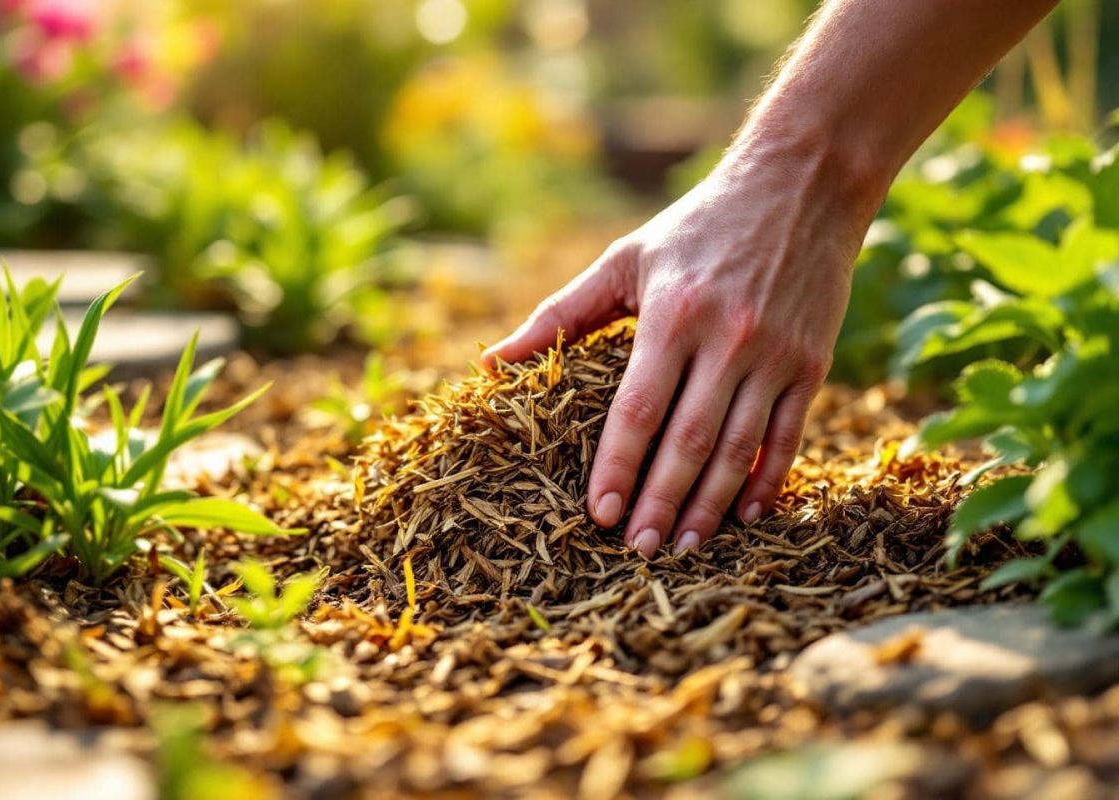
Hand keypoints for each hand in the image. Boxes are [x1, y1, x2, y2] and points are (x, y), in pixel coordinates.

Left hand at [483, 134, 880, 556]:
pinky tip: (744, 514)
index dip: (617, 467)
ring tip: (684, 545)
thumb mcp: (623, 260)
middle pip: (688, 441)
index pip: (637, 410)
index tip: (599, 514)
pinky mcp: (812, 363)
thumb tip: (491, 363)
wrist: (801, 186)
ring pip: (739, 448)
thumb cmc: (696, 226)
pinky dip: (767, 481)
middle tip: (639, 549)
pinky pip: (788, 436)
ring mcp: (775, 355)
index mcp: (672, 314)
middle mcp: (727, 339)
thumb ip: (559, 315)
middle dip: (661, 502)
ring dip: (710, 505)